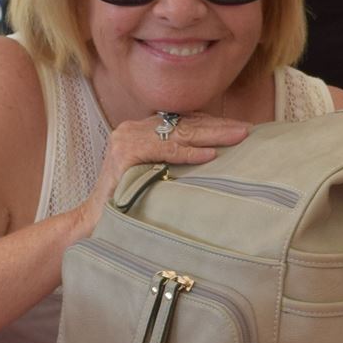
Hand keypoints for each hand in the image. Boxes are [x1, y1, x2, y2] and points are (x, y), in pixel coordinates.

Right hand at [68, 112, 251, 239]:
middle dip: (219, 126)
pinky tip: (211, 154)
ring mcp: (127, 138)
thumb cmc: (129, 202)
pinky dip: (189, 152)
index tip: (239, 128)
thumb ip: (174, 160)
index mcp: (141, 130)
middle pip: (184, 124)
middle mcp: (132, 128)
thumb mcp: (154, 173)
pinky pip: (165, 150)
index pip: (183, 121)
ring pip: (179, 133)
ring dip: (212, 134)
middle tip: (247, 130)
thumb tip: (215, 155)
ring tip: (238, 136)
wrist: (95, 222)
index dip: (213, 123)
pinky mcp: (125, 153)